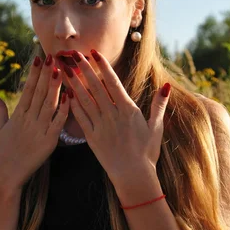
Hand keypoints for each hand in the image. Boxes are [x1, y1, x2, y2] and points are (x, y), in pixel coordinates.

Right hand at [0, 56, 69, 191]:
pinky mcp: (48, 142)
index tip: (39, 58)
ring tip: (61, 70)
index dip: (34, 74)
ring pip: (49, 104)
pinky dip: (64, 109)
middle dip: (46, 74)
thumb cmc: (3, 152)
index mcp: (17, 115)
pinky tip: (70, 96)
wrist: (5, 176)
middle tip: (53, 56)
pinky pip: (58, 123)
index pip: (27, 89)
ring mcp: (38, 130)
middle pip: (38, 93)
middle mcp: (28, 120)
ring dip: (55, 86)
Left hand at [60, 50, 170, 184]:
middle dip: (83, 69)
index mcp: (128, 110)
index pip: (113, 82)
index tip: (93, 53)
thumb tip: (165, 86)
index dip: (102, 66)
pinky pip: (80, 118)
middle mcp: (112, 115)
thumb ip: (159, 105)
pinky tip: (65, 94)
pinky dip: (72, 105)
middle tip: (72, 54)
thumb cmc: (147, 152)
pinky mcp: (92, 137)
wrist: (134, 176)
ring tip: (64, 69)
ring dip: (74, 83)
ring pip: (84, 100)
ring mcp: (100, 126)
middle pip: (95, 87)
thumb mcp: (156, 127)